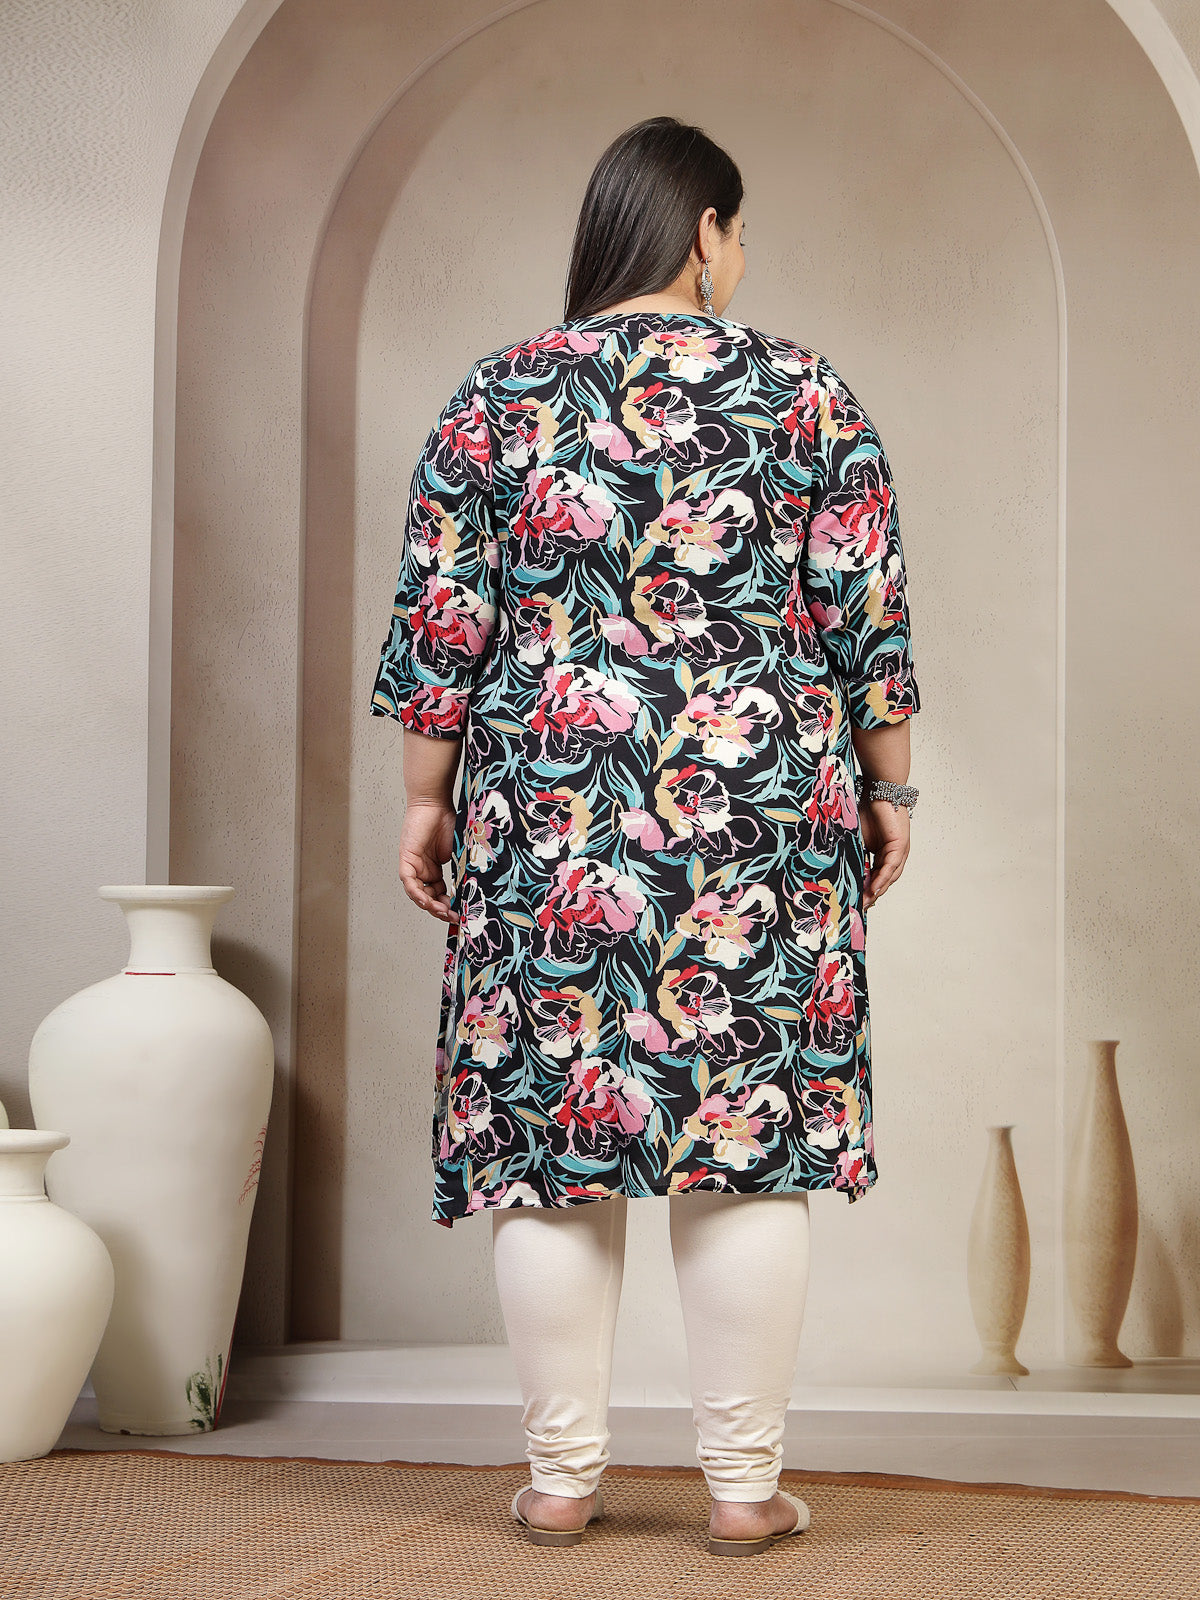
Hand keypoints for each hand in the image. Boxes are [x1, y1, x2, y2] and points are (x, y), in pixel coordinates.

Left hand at [398, 800, 458, 926]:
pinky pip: (409, 882)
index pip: (439, 894)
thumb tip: (475, 888)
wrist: (435, 801)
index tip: (461, 913)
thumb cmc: (447, 819)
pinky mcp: (407, 859)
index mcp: (434, 868)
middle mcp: (423, 869)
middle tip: (454, 917)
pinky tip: (428, 902)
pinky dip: (418, 893)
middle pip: (428, 897)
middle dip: (441, 910)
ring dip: (430, 906)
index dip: (449, 905)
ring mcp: (414, 864)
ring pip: (417, 893)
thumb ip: (463, 869)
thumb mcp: (459, 851)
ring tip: (444, 912)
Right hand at [859, 797, 909, 909]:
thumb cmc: (869, 810)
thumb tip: (840, 868)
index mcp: (885, 853)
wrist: (880, 790)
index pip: (877, 876)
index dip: (867, 889)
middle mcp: (895, 855)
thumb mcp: (858, 838)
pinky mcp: (900, 846)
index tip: (855, 901)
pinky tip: (874, 888)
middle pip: (885, 881)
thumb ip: (855, 854)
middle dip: (872, 895)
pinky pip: (891, 867)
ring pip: (889, 877)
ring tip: (865, 902)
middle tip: (859, 908)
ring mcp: (899, 851)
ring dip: (877, 890)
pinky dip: (882, 879)